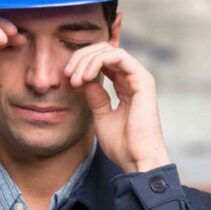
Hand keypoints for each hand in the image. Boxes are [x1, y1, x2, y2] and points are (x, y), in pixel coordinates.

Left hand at [65, 44, 170, 172]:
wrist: (137, 159)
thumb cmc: (122, 145)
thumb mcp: (101, 117)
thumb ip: (95, 98)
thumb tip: (85, 82)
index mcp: (125, 86)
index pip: (102, 62)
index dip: (82, 64)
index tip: (68, 79)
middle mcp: (133, 79)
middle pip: (104, 52)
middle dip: (81, 58)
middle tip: (67, 74)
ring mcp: (139, 78)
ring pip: (109, 51)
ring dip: (87, 60)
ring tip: (75, 78)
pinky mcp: (143, 79)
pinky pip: (118, 56)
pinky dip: (98, 61)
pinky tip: (86, 76)